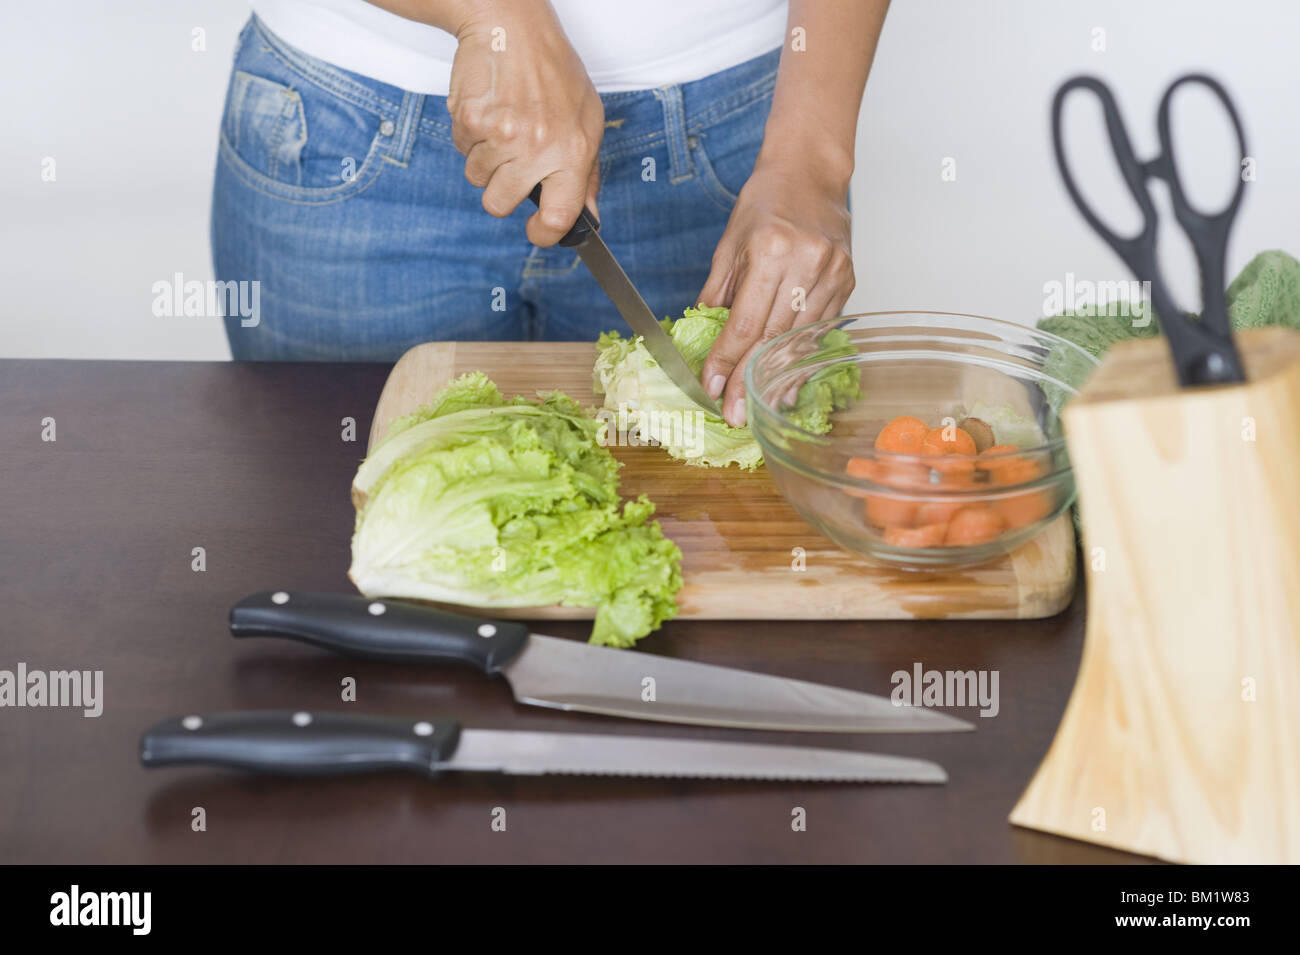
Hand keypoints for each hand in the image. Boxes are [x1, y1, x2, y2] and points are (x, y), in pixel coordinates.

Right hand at [447, 1, 603, 245]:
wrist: (511, 25)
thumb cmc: (553, 70)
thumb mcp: (587, 119)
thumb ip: (586, 172)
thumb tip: (588, 215)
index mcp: (573, 150)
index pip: (560, 216)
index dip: (545, 234)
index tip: (538, 231)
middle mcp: (538, 147)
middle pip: (500, 205)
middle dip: (501, 190)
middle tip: (512, 162)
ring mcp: (501, 135)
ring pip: (477, 179)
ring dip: (485, 159)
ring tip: (503, 124)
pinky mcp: (470, 121)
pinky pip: (462, 150)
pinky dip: (471, 135)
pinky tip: (489, 109)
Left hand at [697, 155, 854, 428]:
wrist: (809, 172)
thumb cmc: (765, 203)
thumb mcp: (729, 244)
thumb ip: (717, 292)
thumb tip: (704, 337)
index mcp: (771, 250)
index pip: (745, 321)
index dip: (727, 361)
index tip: (711, 388)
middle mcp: (807, 262)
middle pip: (773, 337)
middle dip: (750, 380)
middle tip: (735, 414)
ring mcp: (833, 272)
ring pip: (801, 338)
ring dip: (779, 377)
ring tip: (760, 406)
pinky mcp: (848, 280)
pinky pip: (821, 328)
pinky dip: (802, 355)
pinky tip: (789, 379)